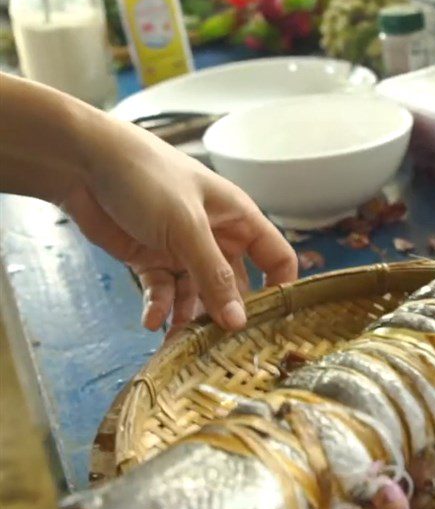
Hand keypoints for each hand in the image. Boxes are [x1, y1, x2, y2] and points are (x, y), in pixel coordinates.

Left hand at [63, 121, 296, 334]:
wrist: (81, 161)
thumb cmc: (146, 178)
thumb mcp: (187, 227)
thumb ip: (214, 276)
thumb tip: (240, 322)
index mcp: (238, 219)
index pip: (277, 258)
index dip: (278, 289)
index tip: (271, 324)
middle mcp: (216, 237)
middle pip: (235, 286)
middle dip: (227, 313)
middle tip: (221, 346)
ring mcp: (183, 250)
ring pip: (197, 295)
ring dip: (188, 318)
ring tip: (179, 343)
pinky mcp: (151, 259)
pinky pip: (163, 292)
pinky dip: (158, 308)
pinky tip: (151, 322)